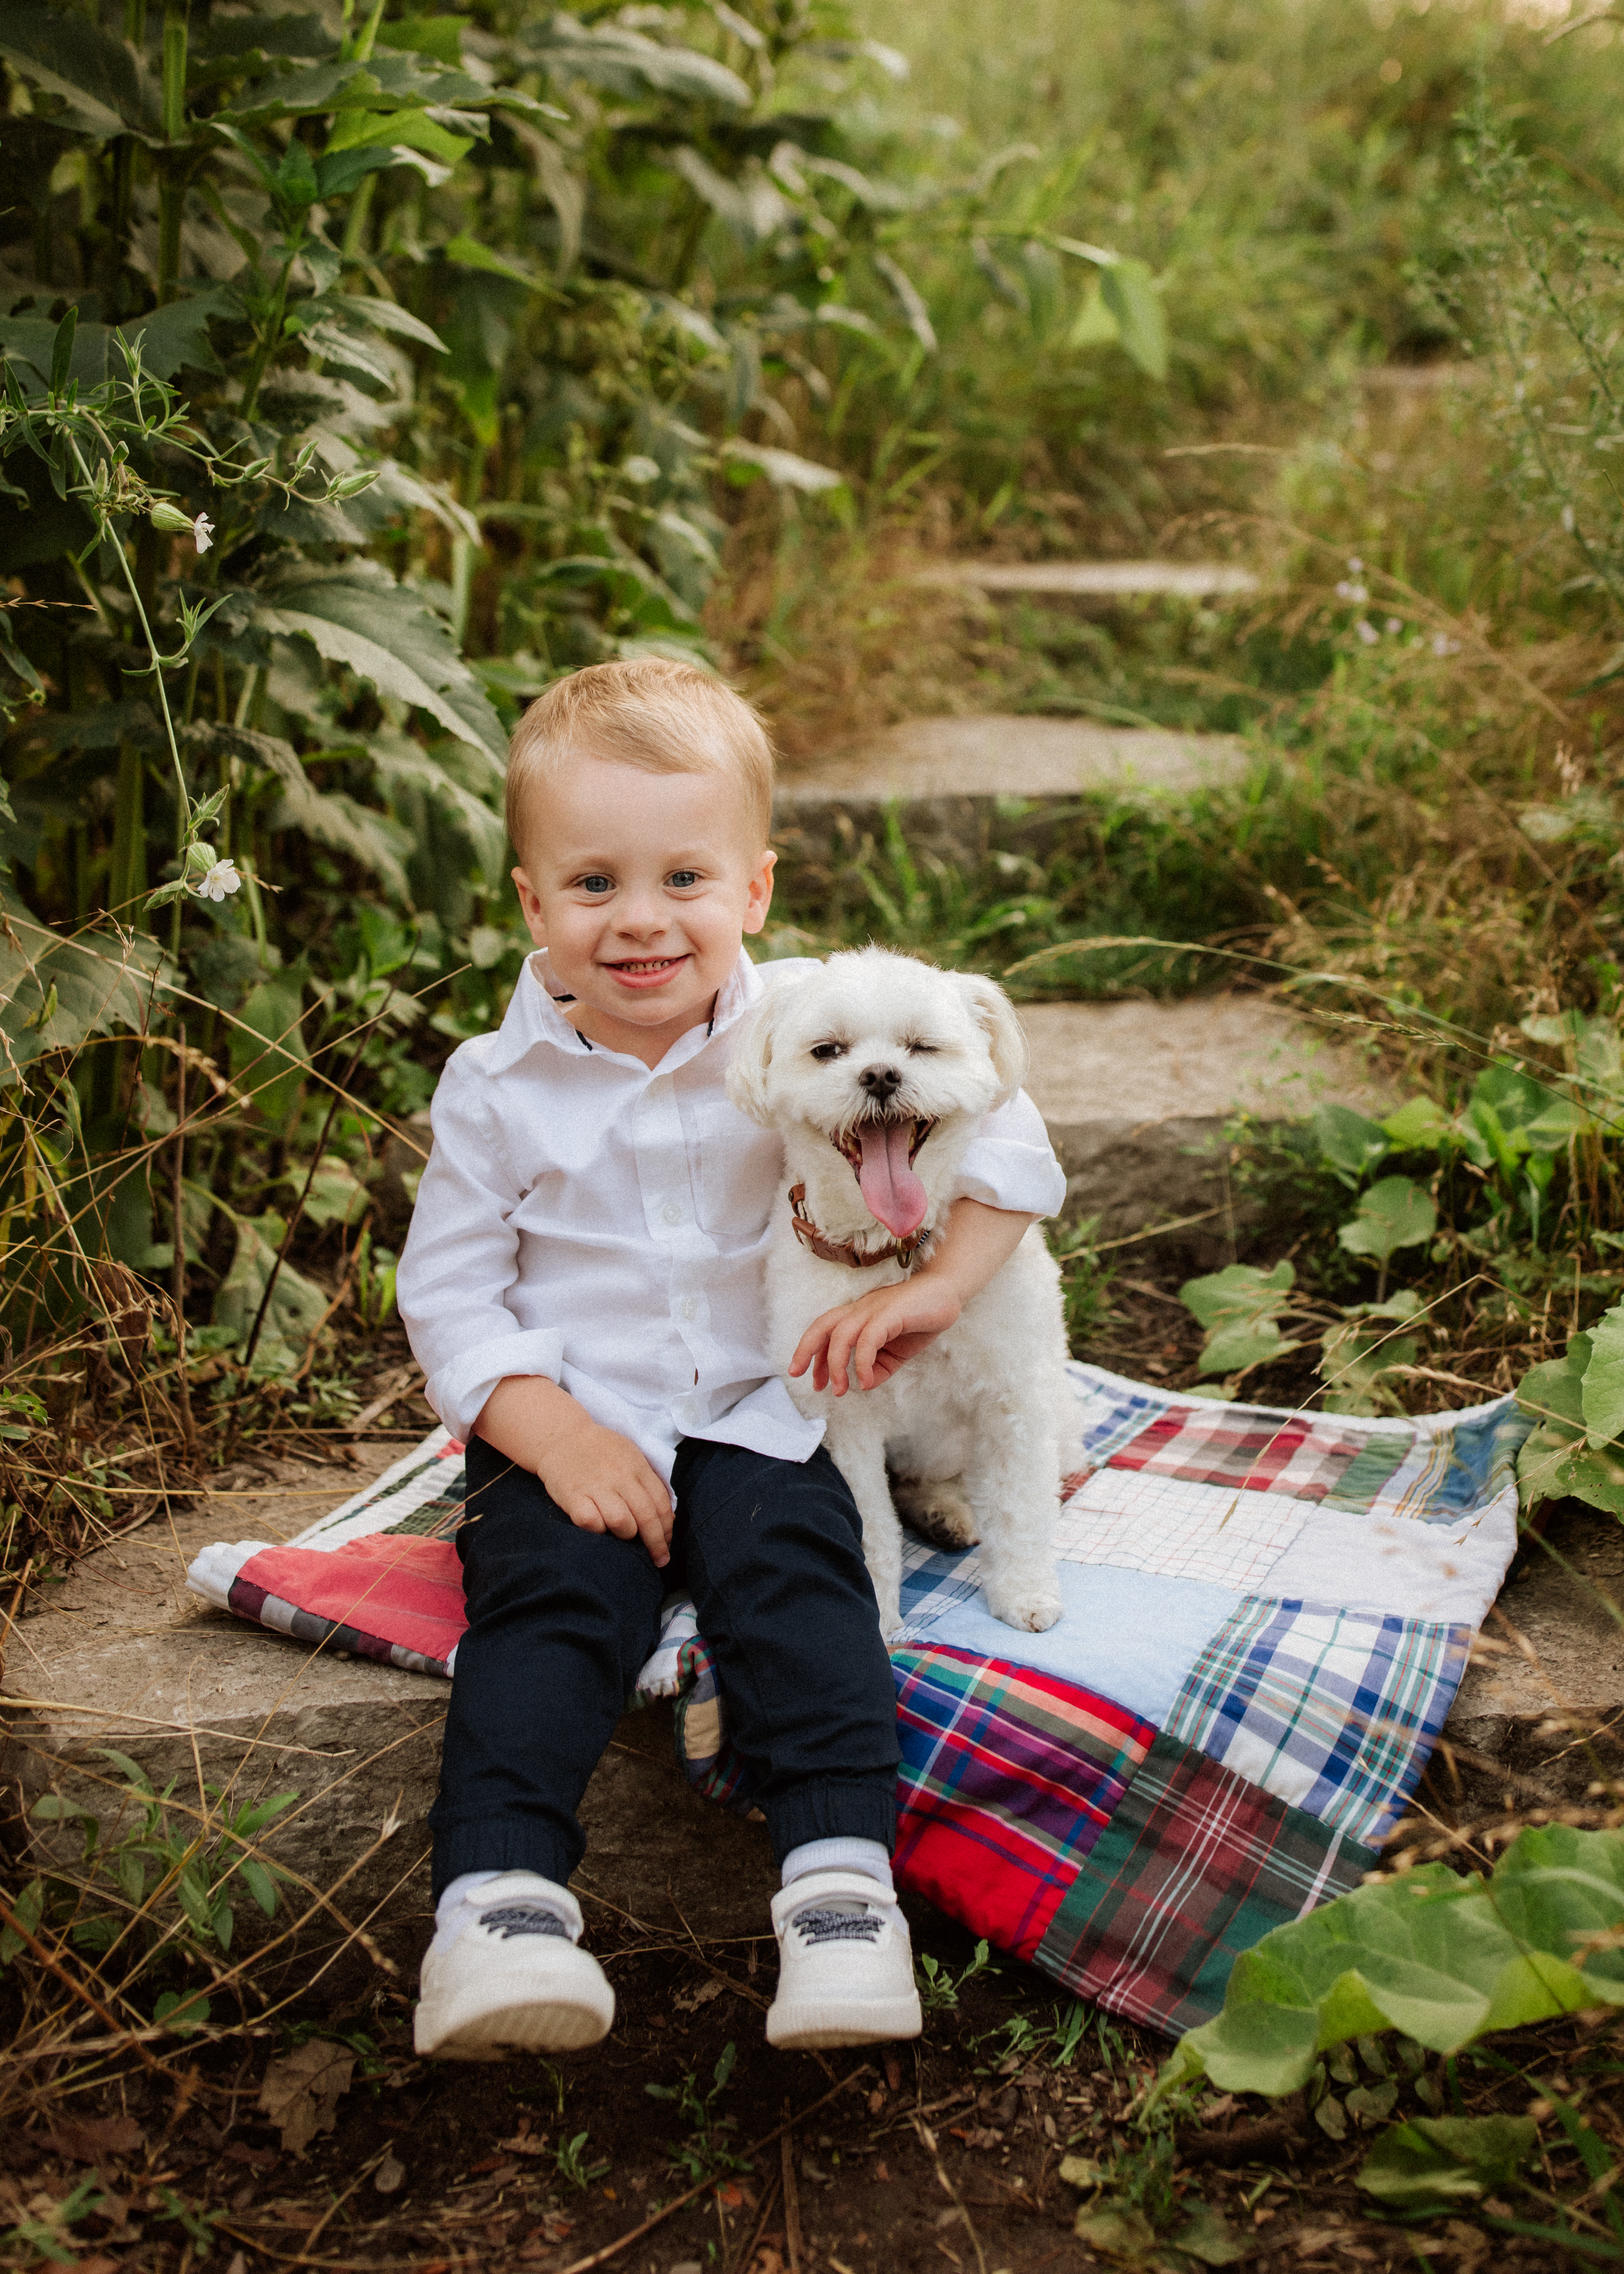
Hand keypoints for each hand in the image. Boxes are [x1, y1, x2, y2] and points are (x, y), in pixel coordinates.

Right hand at [536, 1414, 676, 1565]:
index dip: (667, 1527)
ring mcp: (595, 1485)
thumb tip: (668, 1517)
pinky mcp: (573, 1495)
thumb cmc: (599, 1450)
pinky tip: (599, 1529)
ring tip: (625, 1538)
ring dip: (627, 1535)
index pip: (661, 1502)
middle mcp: (619, 1475)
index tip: (668, 1543)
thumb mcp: (630, 1455)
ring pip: (622, 1522)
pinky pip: (591, 1522)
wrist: (560, 1436)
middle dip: (656, 1543)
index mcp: (636, 1465)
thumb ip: (647, 1482)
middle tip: (660, 1560)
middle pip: (646, 1516)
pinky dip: (598, 1530)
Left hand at [789, 1274, 962, 1396]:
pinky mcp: (890, 1312)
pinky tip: (866, 1380)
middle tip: (806, 1380)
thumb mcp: (895, 1353)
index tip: (813, 1382)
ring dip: (836, 1365)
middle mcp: (860, 1310)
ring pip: (841, 1334)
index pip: (825, 1332)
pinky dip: (862, 1361)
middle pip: (822, 1326)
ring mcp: (874, 1309)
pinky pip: (868, 1338)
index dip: (813, 1356)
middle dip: (807, 1352)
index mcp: (857, 1316)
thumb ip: (878, 1368)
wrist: (947, 1295)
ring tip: (840, 1390)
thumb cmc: (919, 1320)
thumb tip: (863, 1385)